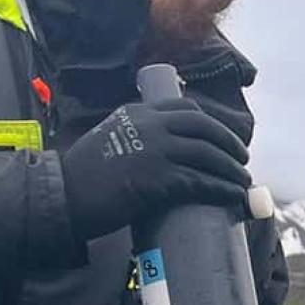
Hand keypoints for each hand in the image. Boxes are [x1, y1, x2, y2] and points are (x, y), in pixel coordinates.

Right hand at [59, 99, 250, 240]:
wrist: (61, 194)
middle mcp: (151, 126)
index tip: (221, 136)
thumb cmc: (80, 176)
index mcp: (138, 113)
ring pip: (208, 155)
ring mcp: (156, 151)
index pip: (185, 108)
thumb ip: (133, 138)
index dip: (209, 123)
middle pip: (204, 127)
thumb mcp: (108, 140)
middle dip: (228, 142)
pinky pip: (202, 182)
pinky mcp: (159, 179)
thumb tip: (156, 154)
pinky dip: (223, 189)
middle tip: (241, 158)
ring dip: (232, 169)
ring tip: (243, 181)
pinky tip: (234, 196)